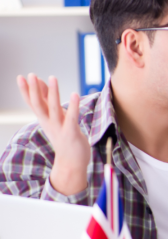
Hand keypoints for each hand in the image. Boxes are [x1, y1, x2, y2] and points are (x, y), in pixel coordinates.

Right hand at [17, 74, 89, 195]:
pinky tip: (75, 94)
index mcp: (44, 120)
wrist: (71, 163)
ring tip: (53, 77)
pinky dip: (73, 106)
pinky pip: (71, 118)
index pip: (32, 103)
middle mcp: (48, 123)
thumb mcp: (55, 119)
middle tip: (30, 74)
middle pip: (38, 105)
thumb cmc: (65, 138)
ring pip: (53, 108)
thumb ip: (49, 104)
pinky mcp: (71, 133)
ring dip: (52, 93)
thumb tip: (44, 85)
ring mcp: (59, 128)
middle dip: (34, 90)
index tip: (20, 76)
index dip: (26, 91)